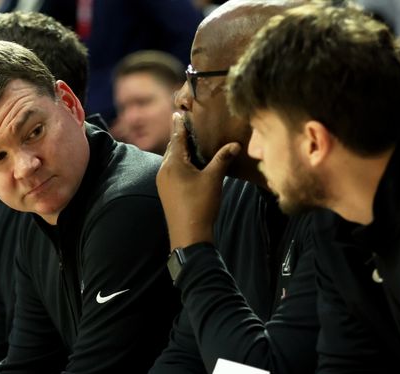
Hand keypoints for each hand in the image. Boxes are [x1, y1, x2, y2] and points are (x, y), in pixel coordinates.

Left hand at [156, 112, 240, 249]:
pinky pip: (173, 171)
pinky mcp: (167, 192)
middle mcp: (164, 171)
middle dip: (180, 136)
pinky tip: (191, 163)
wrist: (189, 235)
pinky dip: (181, 163)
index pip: (176, 138)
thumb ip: (223, 159)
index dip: (179, 125)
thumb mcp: (214, 179)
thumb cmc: (200, 204)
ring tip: (190, 140)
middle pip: (173, 148)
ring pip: (172, 160)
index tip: (178, 112)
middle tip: (187, 123)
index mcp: (172, 164)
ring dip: (181, 150)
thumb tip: (235, 144)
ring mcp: (163, 182)